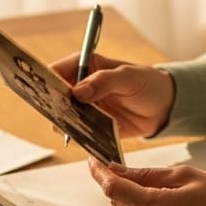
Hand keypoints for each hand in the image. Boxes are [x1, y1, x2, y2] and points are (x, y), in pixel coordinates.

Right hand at [51, 53, 174, 137]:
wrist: (164, 107)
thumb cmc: (148, 83)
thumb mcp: (129, 77)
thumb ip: (105, 81)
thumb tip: (78, 92)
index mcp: (86, 67)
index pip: (56, 71)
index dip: (45, 80)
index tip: (41, 92)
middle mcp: (80, 87)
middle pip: (54, 96)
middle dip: (52, 105)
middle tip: (58, 114)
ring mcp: (84, 108)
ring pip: (62, 117)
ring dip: (65, 123)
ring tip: (74, 127)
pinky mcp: (92, 126)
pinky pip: (77, 133)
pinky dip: (78, 137)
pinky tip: (84, 138)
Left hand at [87, 157, 205, 205]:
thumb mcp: (186, 175)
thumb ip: (149, 174)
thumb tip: (119, 170)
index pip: (114, 189)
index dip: (99, 173)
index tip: (93, 161)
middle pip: (119, 203)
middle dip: (118, 184)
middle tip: (124, 168)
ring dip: (133, 200)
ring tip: (155, 187)